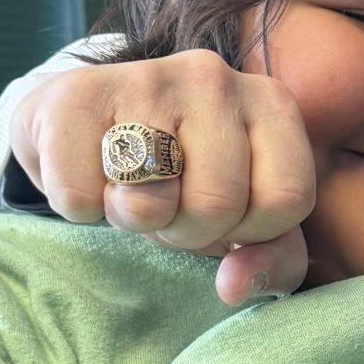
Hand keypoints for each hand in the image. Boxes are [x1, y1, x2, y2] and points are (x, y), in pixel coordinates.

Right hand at [10, 51, 314, 303]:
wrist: (83, 123)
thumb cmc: (180, 177)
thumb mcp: (244, 219)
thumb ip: (270, 260)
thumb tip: (232, 287)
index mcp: (270, 103)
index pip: (287, 198)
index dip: (250, 231)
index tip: (224, 214)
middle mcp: (213, 76)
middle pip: (218, 204)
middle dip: (186, 229)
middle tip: (167, 204)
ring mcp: (145, 77)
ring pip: (149, 203)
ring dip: (132, 220)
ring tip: (130, 189)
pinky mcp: (76, 93)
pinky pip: (79, 197)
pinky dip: (80, 207)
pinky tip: (90, 173)